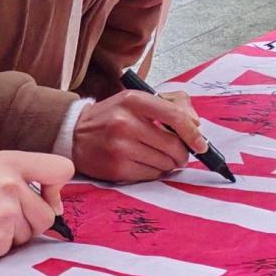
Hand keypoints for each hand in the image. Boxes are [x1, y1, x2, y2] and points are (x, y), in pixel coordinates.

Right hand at [0, 151, 73, 264]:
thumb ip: (25, 178)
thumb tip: (56, 205)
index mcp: (9, 162)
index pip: (60, 169)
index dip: (56, 187)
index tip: (45, 194)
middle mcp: (10, 185)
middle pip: (47, 214)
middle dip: (31, 220)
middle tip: (3, 215)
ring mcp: (5, 214)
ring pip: (30, 234)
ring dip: (14, 234)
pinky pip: (13, 248)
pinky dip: (0, 245)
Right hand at [72, 90, 205, 182]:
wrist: (74, 134)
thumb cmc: (111, 117)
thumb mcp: (136, 100)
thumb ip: (170, 103)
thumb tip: (196, 124)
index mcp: (134, 101)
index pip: (175, 116)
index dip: (193, 133)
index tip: (201, 145)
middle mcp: (126, 123)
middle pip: (173, 146)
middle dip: (182, 154)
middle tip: (179, 155)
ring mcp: (120, 147)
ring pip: (164, 163)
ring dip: (167, 164)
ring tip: (156, 157)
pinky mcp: (116, 168)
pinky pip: (150, 175)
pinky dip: (153, 172)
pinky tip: (143, 164)